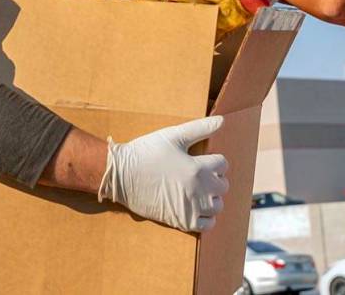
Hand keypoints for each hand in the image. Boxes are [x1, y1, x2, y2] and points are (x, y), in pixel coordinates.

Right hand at [98, 116, 228, 232]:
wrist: (121, 175)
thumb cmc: (146, 152)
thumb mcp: (173, 135)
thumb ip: (200, 128)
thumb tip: (222, 120)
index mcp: (198, 168)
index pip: (223, 164)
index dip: (214, 160)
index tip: (203, 160)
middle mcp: (199, 190)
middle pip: (223, 186)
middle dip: (215, 178)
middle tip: (201, 174)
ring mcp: (190, 208)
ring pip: (217, 206)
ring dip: (212, 198)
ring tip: (200, 191)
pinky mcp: (181, 221)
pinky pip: (207, 225)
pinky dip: (206, 217)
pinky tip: (196, 207)